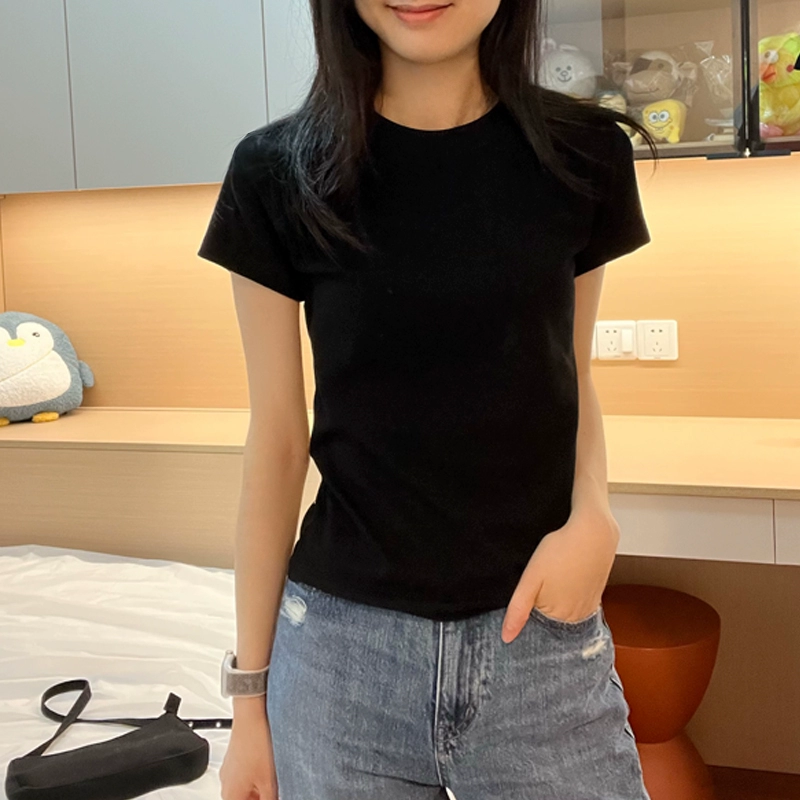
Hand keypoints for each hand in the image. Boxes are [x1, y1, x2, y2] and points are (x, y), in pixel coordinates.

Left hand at [501, 506, 619, 643]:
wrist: (594, 532)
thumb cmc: (561, 551)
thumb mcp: (531, 578)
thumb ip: (518, 609)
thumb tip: (507, 638)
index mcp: (557, 617)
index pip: (535, 628)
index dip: (525, 616)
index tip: (525, 598)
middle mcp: (575, 619)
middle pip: (550, 623)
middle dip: (539, 610)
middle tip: (540, 583)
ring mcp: (587, 609)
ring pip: (563, 615)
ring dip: (554, 605)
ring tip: (552, 580)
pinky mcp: (595, 598)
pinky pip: (575, 606)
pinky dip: (567, 598)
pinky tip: (563, 582)